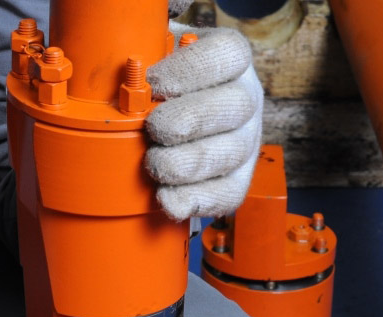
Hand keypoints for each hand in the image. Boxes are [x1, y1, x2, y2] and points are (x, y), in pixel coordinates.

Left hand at [145, 23, 262, 220]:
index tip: (154, 83)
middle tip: (154, 130)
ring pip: (231, 153)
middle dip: (189, 121)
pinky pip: (227, 194)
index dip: (191, 70)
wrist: (174, 125)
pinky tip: (168, 200)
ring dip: (188, 164)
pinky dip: (195, 200)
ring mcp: (245, 142)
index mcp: (230, 61)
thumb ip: (150, 50)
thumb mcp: (156, 55)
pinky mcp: (236, 180)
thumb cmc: (161, 88)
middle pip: (233, 107)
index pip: (227, 55)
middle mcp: (245, 99)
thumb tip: (137, 50)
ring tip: (155, 165)